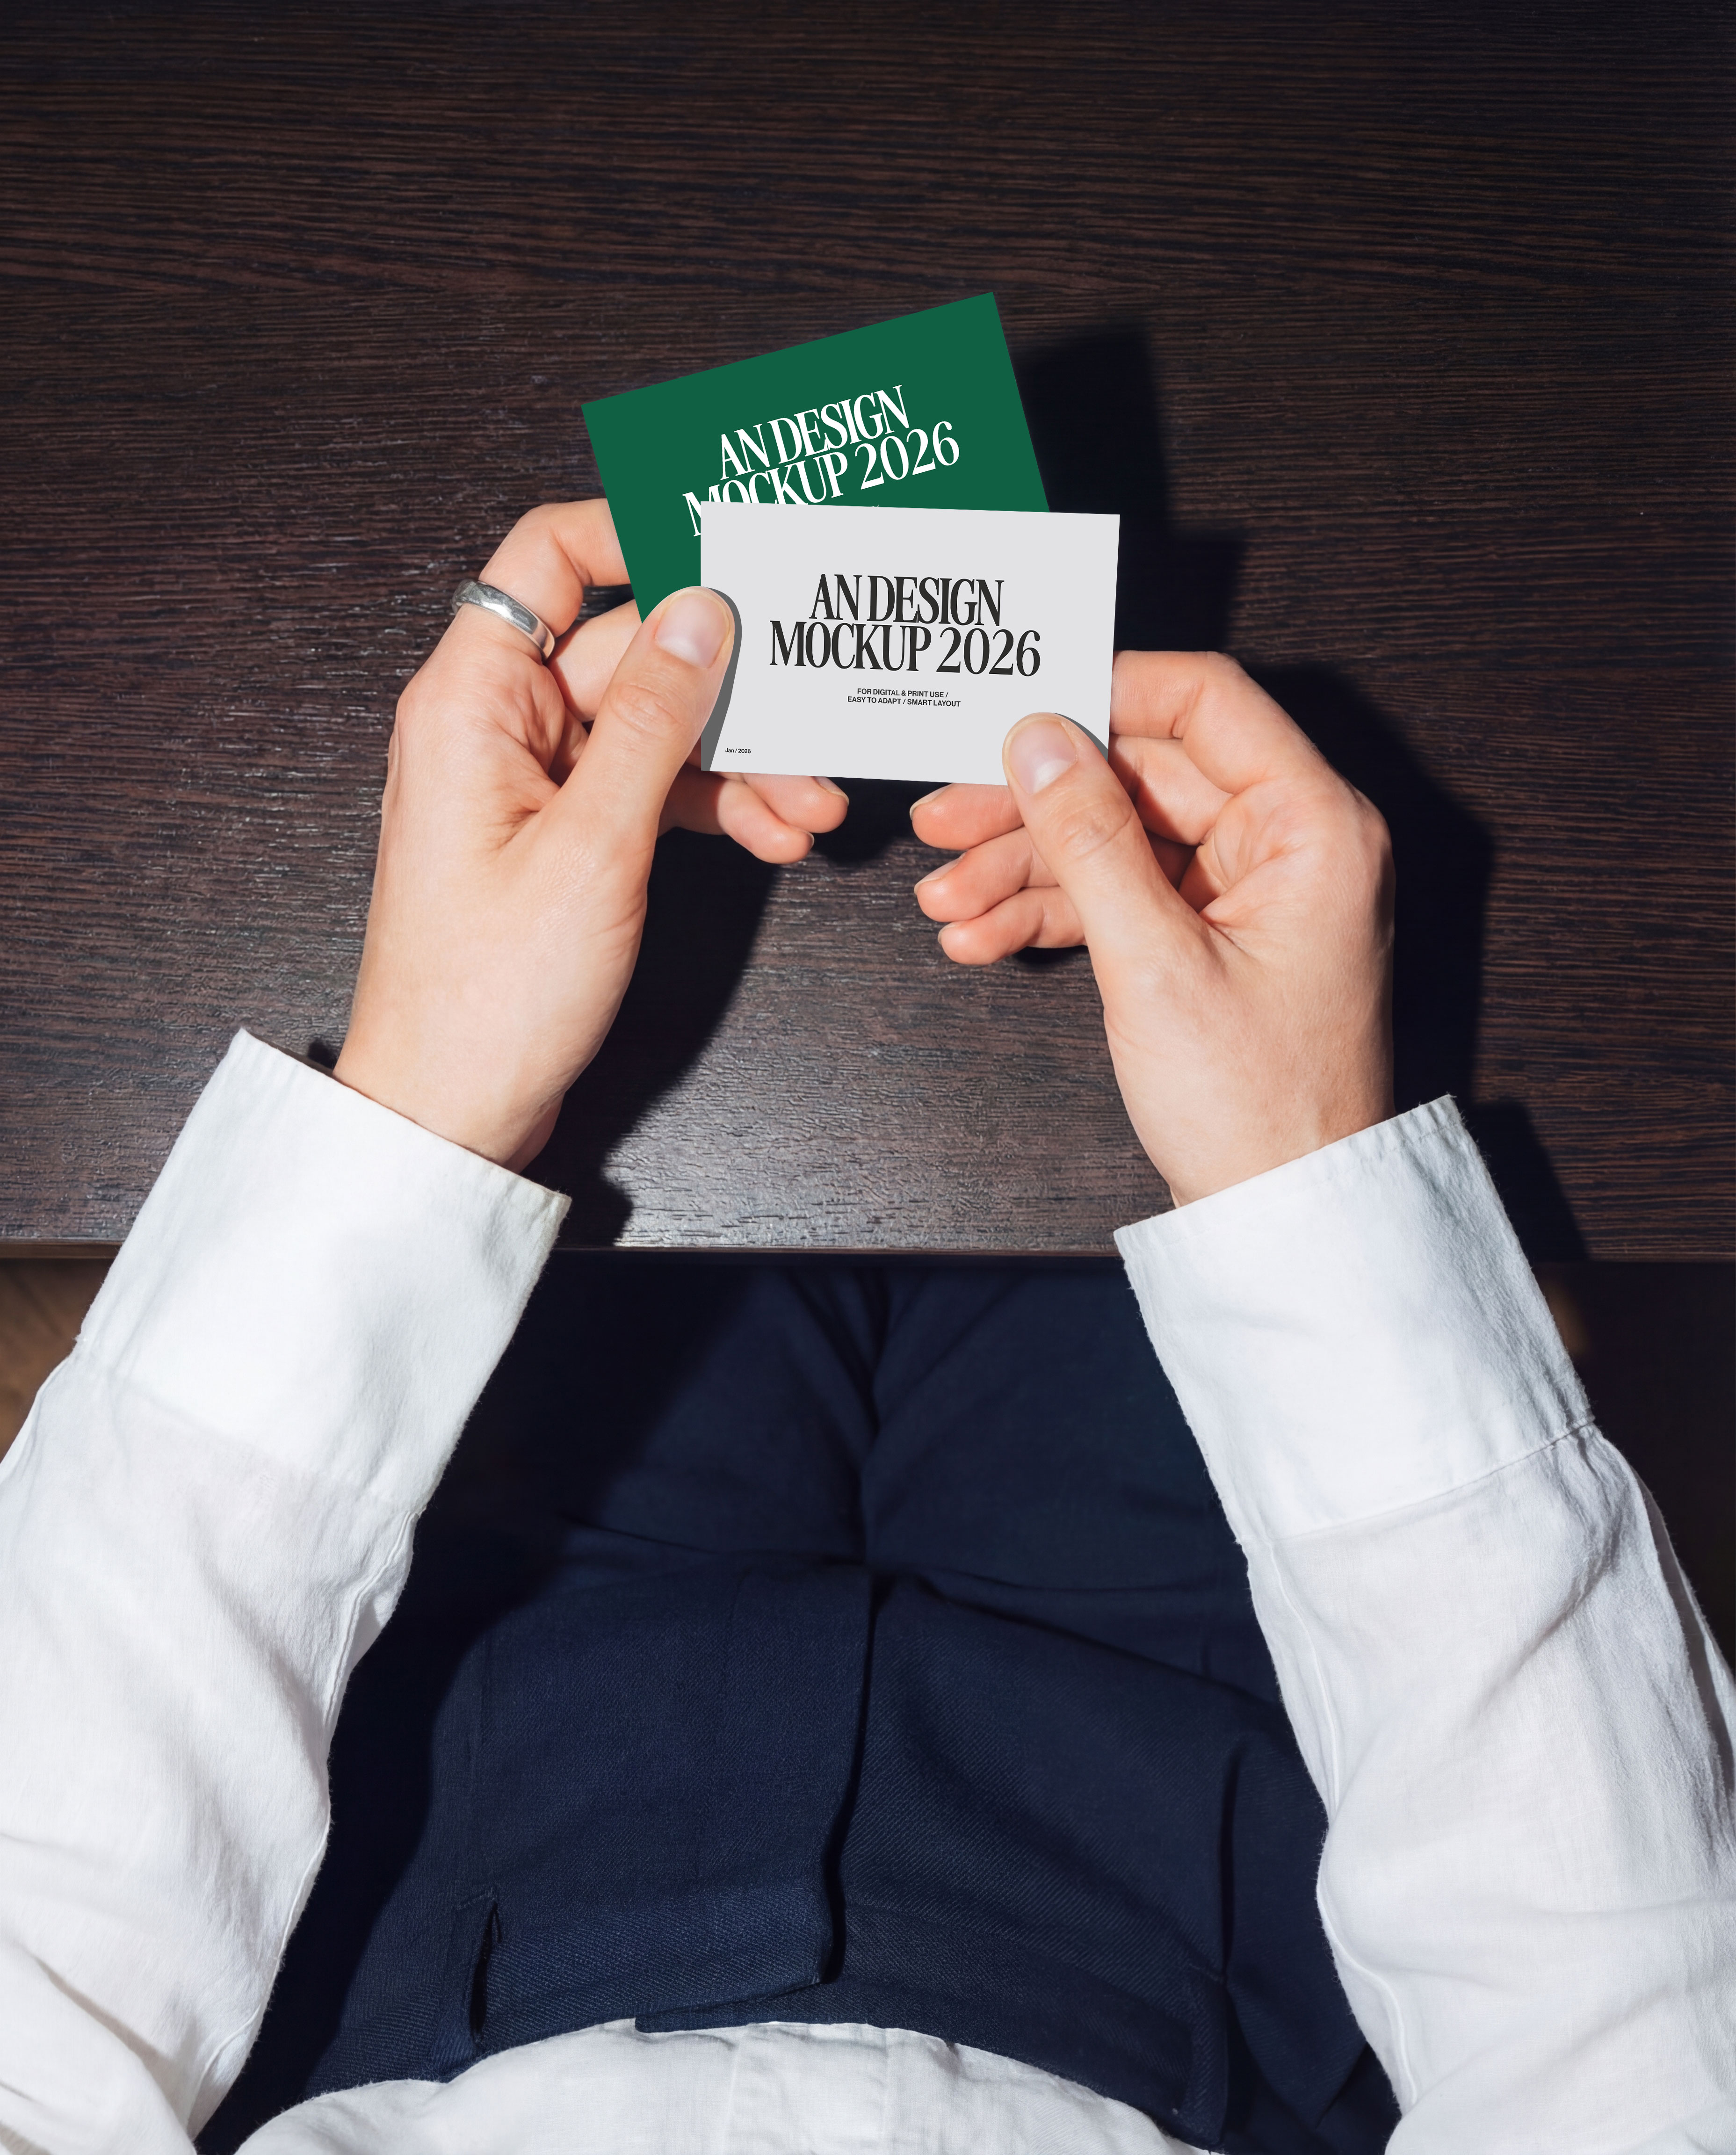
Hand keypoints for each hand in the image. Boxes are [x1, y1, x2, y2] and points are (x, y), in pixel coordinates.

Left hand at [335, 501, 842, 1169]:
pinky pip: (651, 788)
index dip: (639, 534)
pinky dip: (713, 806)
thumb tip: (699, 613)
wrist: (456, 1105)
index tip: (730, 545)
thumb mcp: (593, 844)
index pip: (549, 558)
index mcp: (472, 700)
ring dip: (738, 759)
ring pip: (655, 726)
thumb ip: (653, 720)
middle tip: (811, 713)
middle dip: (728, 686)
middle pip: (628, 650)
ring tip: (807, 806)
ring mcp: (534, 782)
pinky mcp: (565, 834)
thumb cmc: (488, 993)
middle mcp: (498, 726)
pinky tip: (772, 833)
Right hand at [910, 653, 1393, 1203]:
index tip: (1015, 703)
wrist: (1281, 1218)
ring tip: (945, 899)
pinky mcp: (1205, 942)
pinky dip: (1050, 913)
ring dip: (1024, 867)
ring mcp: (1242, 896)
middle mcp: (1284, 845)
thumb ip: (1090, 841)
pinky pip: (1118, 899)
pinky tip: (979, 935)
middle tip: (942, 816)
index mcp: (1310, 825)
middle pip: (1139, 775)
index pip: (1204, 702)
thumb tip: (1038, 739)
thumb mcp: (1155, 964)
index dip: (1103, 691)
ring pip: (1115, 840)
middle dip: (1034, 803)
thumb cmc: (1258, 1106)